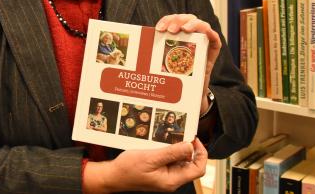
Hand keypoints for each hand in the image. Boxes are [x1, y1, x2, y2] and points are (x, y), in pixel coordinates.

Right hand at [83, 139, 207, 192]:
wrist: (113, 176)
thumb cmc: (128, 169)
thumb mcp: (151, 157)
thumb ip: (171, 152)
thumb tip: (190, 146)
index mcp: (172, 180)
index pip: (198, 169)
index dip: (201, 154)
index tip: (194, 140)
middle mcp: (172, 180)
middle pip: (191, 165)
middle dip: (190, 150)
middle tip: (183, 135)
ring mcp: (166, 177)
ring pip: (181, 162)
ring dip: (179, 149)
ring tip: (171, 138)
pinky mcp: (160, 172)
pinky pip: (171, 161)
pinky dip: (170, 151)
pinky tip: (163, 143)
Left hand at [155, 14, 221, 115]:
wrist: (188, 92)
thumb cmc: (173, 75)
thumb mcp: (162, 62)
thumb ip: (154, 55)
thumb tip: (133, 53)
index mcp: (178, 33)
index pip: (172, 21)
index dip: (166, 21)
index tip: (158, 29)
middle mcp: (191, 34)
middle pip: (186, 18)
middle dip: (178, 21)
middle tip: (170, 31)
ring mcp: (203, 40)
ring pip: (201, 24)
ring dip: (193, 24)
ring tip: (185, 30)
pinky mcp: (213, 49)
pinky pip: (215, 39)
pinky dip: (211, 33)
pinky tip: (205, 34)